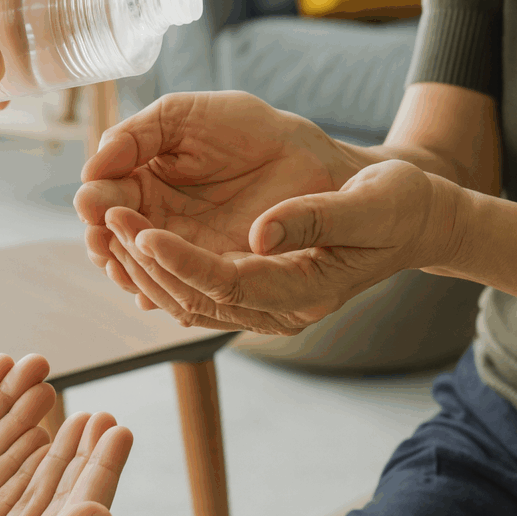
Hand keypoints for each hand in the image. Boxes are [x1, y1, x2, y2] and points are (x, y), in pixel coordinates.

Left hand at [74, 91, 462, 333]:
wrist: (410, 221)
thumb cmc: (397, 207)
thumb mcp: (371, 205)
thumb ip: (318, 218)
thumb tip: (259, 233)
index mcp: (308, 293)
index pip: (231, 287)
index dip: (183, 262)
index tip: (142, 231)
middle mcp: (280, 310)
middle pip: (197, 297)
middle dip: (146, 259)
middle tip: (106, 214)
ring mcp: (265, 306)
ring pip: (188, 297)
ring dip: (143, 263)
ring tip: (106, 221)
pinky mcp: (254, 290)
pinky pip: (194, 287)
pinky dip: (159, 265)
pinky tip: (130, 234)